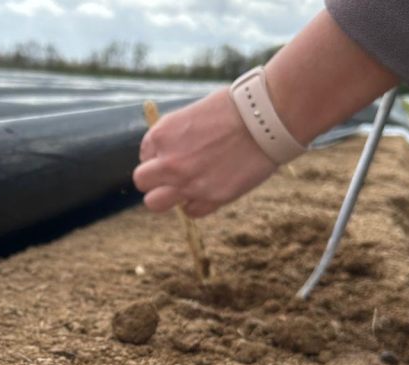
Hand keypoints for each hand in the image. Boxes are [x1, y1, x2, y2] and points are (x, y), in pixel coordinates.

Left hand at [133, 88, 277, 217]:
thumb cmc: (235, 107)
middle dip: (154, 179)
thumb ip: (175, 135)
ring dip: (166, 197)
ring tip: (184, 188)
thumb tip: (168, 150)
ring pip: (155, 203)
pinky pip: (190, 211)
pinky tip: (208, 191)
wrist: (267, 118)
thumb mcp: (193, 113)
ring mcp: (187, 183)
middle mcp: (169, 161)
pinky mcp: (210, 198)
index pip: (144, 155)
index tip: (175, 153)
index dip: (159, 155)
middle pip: (142, 182)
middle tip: (173, 175)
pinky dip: (196, 204)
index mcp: (162, 134)